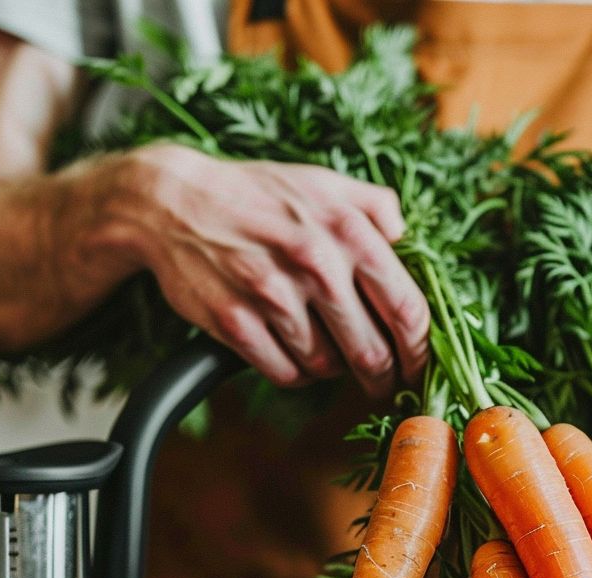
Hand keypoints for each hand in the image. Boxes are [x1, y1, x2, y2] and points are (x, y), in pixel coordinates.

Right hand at [110, 143, 429, 394]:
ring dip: (331, 369)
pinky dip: (294, 373)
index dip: (419, 349)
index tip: (418, 364)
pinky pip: (284, 373)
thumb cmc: (255, 194)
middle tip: (381, 382)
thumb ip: (375, 206)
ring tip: (325, 353)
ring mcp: (272, 295)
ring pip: (326, 367)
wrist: (172, 201)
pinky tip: (290, 354)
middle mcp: (315, 263)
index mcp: (347, 230)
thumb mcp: (323, 182)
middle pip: (371, 352)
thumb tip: (407, 239)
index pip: (406, 309)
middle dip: (381, 376)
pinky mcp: (235, 323)